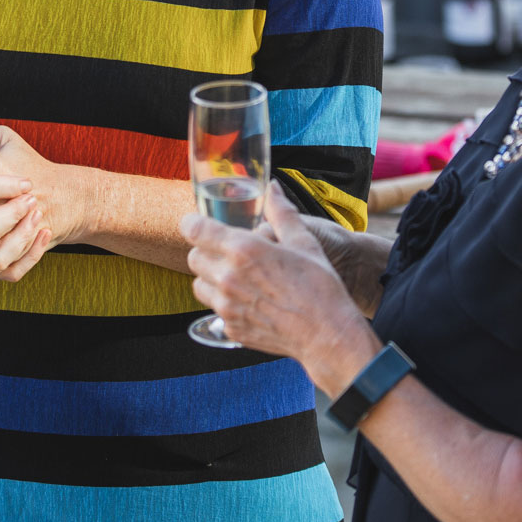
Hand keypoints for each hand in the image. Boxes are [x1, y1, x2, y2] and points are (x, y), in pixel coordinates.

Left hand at [183, 184, 376, 390]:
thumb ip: (281, 212)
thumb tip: (272, 188)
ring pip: (199, 286)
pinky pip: (215, 311)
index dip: (193, 223)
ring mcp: (227, 307)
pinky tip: (250, 301)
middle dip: (206, 251)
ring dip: (211, 278)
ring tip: (237, 278)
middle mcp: (228, 278)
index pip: (195, 230)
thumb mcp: (304, 241)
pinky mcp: (232, 329)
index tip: (199, 224)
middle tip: (228, 253)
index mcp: (243, 249)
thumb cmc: (320, 286)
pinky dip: (226, 304)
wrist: (328, 334)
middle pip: (194, 258)